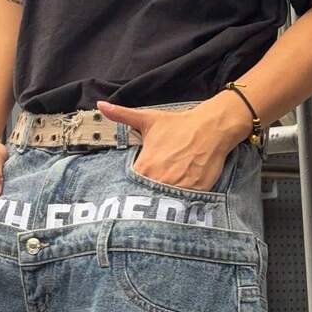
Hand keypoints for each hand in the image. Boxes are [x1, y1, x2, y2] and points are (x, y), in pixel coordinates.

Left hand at [96, 96, 252, 190]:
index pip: (131, 188)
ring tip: (165, 198)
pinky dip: (181, 204)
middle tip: (152, 193)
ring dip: (163, 204)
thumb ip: (122, 115)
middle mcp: (159, 180)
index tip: (136, 188)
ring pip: (164, 205)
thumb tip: (101, 105)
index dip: (133, 189)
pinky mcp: (194, 193)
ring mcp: (177, 189)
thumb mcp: (148, 120)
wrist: (211, 127)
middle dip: (147, 198)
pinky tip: (180, 200)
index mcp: (144, 167)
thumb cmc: (179, 125)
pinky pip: (183, 205)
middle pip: (146, 198)